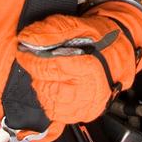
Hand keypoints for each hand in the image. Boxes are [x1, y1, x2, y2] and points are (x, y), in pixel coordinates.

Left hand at [9, 14, 136, 126]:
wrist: (118, 54)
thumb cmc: (99, 39)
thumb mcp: (77, 26)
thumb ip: (51, 30)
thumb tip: (27, 38)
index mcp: (88, 67)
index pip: (47, 67)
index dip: (30, 59)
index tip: (24, 52)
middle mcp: (89, 90)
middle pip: (46, 88)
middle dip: (37, 74)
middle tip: (39, 64)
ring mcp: (87, 105)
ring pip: (49, 103)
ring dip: (43, 88)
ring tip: (49, 75)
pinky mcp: (84, 114)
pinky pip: (57, 115)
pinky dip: (50, 102)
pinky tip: (54, 88)